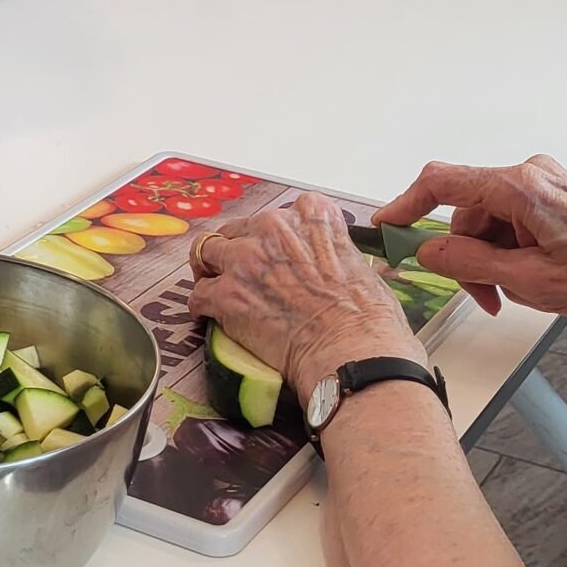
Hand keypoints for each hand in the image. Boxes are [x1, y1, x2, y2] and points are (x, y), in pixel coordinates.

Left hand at [190, 194, 418, 404]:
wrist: (353, 353)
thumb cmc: (368, 319)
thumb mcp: (358, 264)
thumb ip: (332, 250)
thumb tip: (327, 266)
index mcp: (311, 214)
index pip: (281, 213)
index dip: (275, 237)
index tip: (277, 254)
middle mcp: (274, 226)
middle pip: (238, 230)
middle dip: (238, 250)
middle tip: (242, 274)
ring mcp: (245, 259)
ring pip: (207, 252)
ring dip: (211, 271)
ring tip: (215, 288)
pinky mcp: (226, 295)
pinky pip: (198, 295)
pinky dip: (202, 306)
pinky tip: (208, 317)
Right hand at [374, 156, 566, 324]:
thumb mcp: (531, 282)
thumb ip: (471, 263)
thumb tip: (429, 250)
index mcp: (521, 188)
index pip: (443, 183)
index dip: (406, 204)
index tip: (386, 227)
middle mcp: (530, 174)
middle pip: (467, 210)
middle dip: (464, 254)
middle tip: (479, 296)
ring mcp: (545, 182)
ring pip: (489, 220)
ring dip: (491, 258)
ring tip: (515, 293)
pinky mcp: (555, 195)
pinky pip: (512, 219)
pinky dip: (510, 250)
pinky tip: (531, 277)